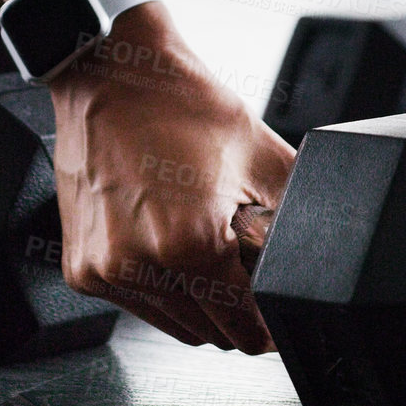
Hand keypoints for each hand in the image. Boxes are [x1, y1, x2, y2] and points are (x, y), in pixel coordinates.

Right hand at [48, 4, 293, 351]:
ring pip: (177, 325)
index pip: (245, 327)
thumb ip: (296, 214)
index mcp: (188, 244)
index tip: (278, 317)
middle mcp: (138, 266)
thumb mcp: (262, 155)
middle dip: (238, 308)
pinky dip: (163, 287)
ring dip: (201, 302)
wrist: (110, 72)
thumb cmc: (179, 104)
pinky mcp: (83, 268)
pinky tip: (169, 241)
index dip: (271, 324)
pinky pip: (140, 305)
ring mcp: (105, 271)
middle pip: (213, 332)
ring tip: (206, 244)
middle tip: (244, 262)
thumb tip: (322, 254)